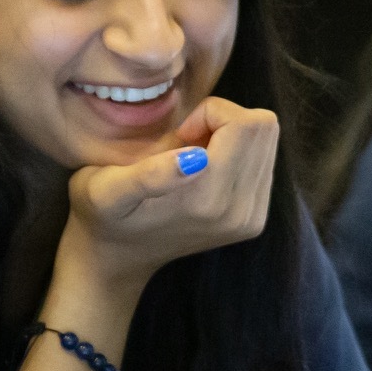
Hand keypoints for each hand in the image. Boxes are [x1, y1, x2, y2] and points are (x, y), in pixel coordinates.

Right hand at [61, 97, 280, 294]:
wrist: (118, 258)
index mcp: (208, 199)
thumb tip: (195, 158)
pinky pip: (265, 162)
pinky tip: (205, 170)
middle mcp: (241, 212)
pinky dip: (237, 154)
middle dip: (225, 120)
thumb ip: (147, 174)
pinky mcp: (256, 220)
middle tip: (188, 140)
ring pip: (268, 142)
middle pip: (264, 128)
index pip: (245, 124)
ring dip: (232, 136)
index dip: (210, 112)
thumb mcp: (103, 189)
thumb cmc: (103, 214)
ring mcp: (252, 218)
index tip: (179, 133)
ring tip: (195, 156)